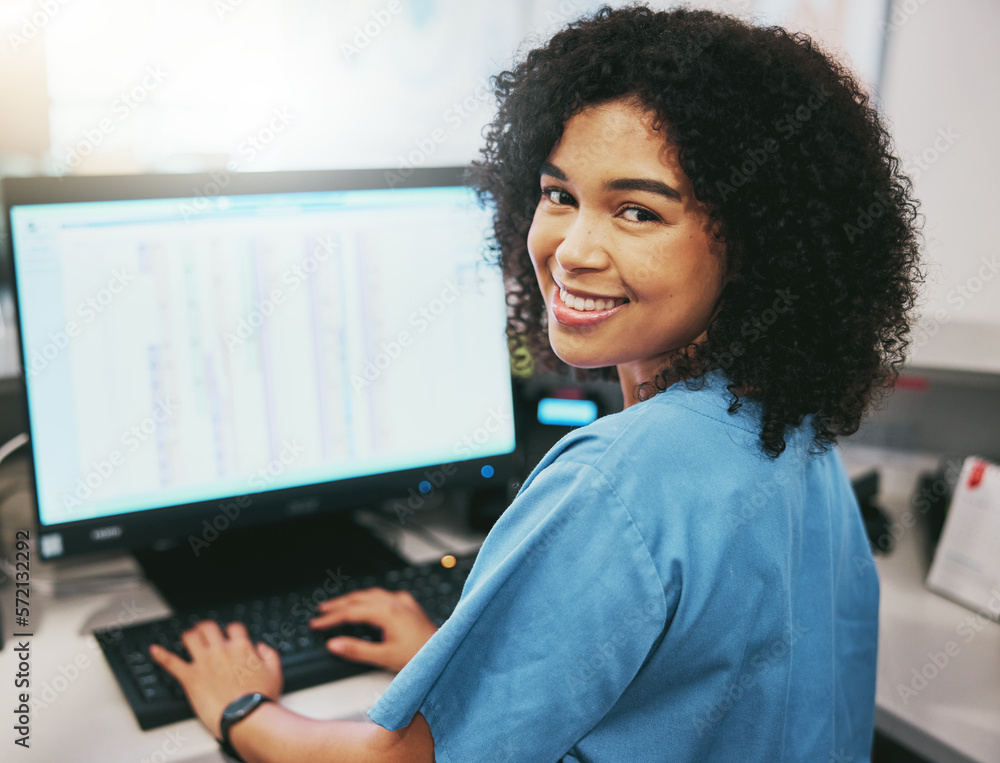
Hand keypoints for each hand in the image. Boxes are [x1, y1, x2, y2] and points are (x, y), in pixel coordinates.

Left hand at [149, 621, 282, 738]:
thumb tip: (260, 646)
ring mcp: (203, 662)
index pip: (234, 627)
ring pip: (190, 638)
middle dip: (205, 628)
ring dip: (188, 636)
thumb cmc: (261, 698)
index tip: (230, 635)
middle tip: (203, 632)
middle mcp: (221, 650)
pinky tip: (154, 650)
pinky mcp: (190, 677)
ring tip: (187, 637)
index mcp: (241, 647)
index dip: (231, 630)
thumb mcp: (275, 671)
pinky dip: (161, 655)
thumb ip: (269, 653)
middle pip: (208, 627)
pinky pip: (171, 662)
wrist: (245, 717)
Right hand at [310, 588, 438, 672]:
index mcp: (387, 612)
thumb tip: (334, 644)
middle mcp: (395, 602)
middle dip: (339, 604)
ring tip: (339, 606)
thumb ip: (357, 650)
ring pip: (372, 594)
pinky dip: (370, 599)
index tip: (316, 623)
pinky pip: (385, 596)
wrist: (447, 654)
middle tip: (322, 611)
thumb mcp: (384, 658)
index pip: (351, 612)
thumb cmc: (420, 657)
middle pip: (359, 598)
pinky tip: (368, 604)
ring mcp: (404, 602)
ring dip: (354, 599)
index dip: (331, 618)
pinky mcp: (410, 606)